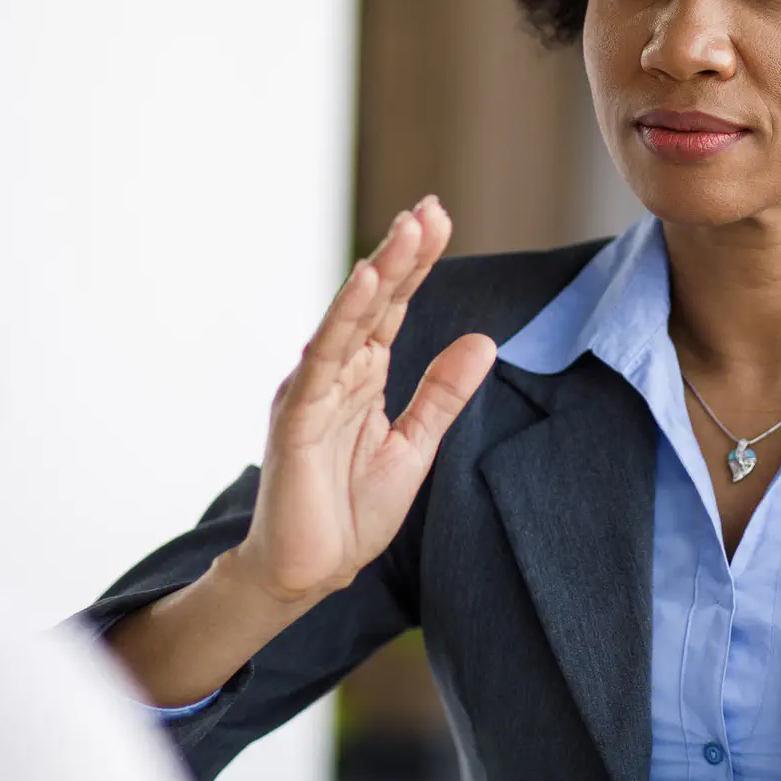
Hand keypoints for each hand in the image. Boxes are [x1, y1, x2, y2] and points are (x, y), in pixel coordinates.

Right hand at [232, 196, 497, 605]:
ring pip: (349, 319)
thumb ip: (443, 393)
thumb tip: (483, 340)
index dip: (415, 265)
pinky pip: (324, 359)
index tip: (438, 219)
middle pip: (373, 302)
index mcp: (361, 378)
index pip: (393, 309)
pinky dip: (345, 319)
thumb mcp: (415, 445)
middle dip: (401, 254)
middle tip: (429, 208)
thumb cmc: (350, 511)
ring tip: (407, 229)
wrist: (309, 572)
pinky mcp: (296, 416)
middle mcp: (334, 373)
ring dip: (379, 272)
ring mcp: (313, 391)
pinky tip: (367, 285)